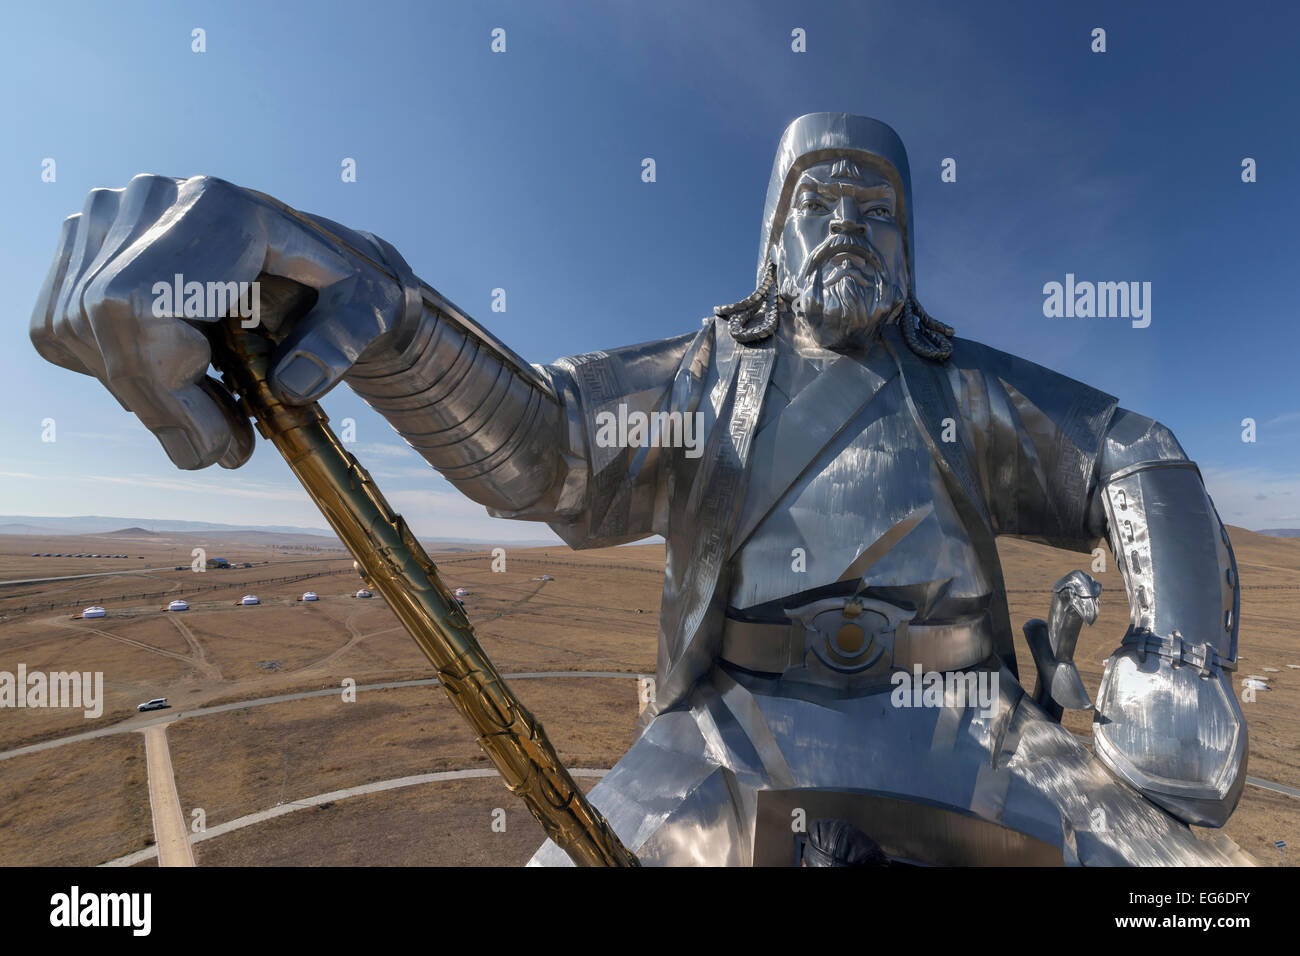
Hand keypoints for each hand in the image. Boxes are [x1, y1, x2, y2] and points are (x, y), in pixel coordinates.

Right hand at [30, 174, 410, 469]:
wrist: (315, 255)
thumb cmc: (346, 286)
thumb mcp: (368, 311)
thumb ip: (343, 343)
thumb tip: (293, 386)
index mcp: (216, 209)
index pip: (145, 310)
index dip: (171, 395)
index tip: (221, 448)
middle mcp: (148, 200)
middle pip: (106, 326)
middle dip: (159, 409)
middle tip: (218, 454)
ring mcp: (107, 216)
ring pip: (77, 333)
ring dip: (139, 398)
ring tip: (208, 424)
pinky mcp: (85, 240)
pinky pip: (63, 328)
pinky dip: (111, 372)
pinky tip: (175, 382)